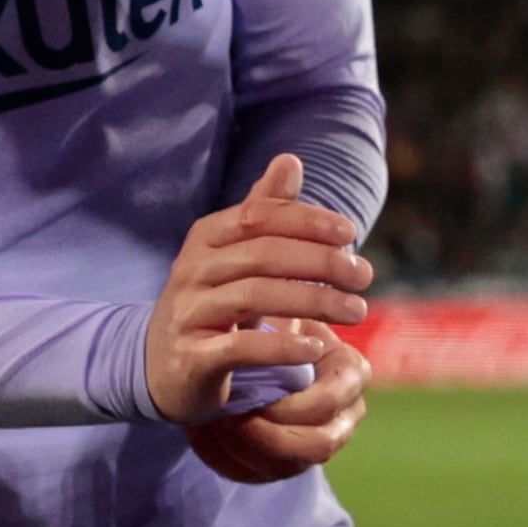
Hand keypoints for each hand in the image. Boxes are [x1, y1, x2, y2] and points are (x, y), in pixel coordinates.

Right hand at [144, 155, 372, 426]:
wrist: (162, 367)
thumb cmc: (214, 301)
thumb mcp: (236, 255)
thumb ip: (264, 211)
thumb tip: (290, 159)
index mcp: (206, 237)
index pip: (260, 216)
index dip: (307, 221)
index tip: (351, 233)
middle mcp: (191, 269)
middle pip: (264, 255)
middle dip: (322, 263)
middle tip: (365, 276)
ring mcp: (187, 314)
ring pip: (257, 297)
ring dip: (315, 302)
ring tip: (356, 310)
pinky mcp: (190, 357)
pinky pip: (240, 347)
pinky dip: (282, 345)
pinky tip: (316, 348)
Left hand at [184, 317, 371, 484]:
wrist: (265, 350)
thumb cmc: (275, 326)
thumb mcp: (280, 317)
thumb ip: (279, 322)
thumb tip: (267, 325)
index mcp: (351, 372)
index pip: (326, 402)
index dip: (286, 406)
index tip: (243, 391)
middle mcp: (347, 411)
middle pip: (318, 445)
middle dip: (266, 435)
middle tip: (225, 417)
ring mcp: (323, 439)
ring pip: (289, 467)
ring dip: (244, 449)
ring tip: (209, 424)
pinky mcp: (293, 461)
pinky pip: (261, 474)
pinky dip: (228, 459)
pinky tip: (203, 434)